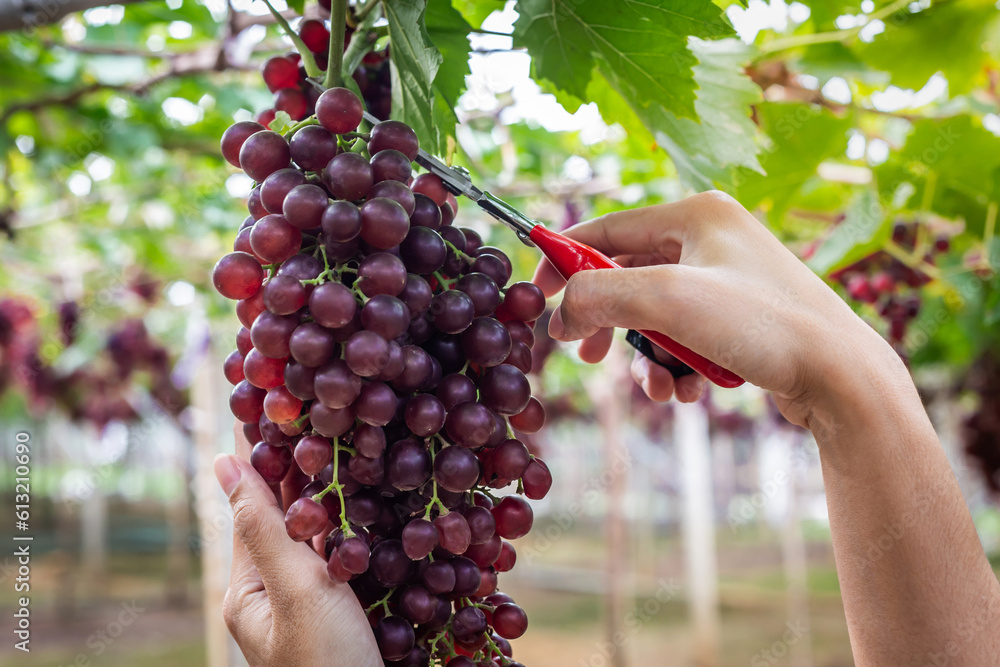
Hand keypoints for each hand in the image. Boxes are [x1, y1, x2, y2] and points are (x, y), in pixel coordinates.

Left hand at [215, 424, 379, 666]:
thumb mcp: (294, 587)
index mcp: (248, 589)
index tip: (278, 405)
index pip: (254, 506)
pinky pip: (349, 560)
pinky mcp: (348, 615)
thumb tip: (221, 460)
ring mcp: (314, 607)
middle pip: (288, 519)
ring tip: (356, 448)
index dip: (266, 457)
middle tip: (328, 418)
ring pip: (322, 537)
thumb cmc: (326, 660)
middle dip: (306, 473)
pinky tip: (383, 507)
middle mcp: (276, 595)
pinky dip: (362, 530)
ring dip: (338, 497)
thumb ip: (264, 523)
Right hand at [533, 191, 901, 426]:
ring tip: (653, 387)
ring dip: (644, 355)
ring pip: (655, 315)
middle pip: (629, 275)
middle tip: (584, 353)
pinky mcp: (742, 317)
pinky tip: (684, 393)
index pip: (607, 228)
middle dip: (606, 321)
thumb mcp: (668, 301)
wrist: (844, 379)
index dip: (564, 261)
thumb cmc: (765, 326)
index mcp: (697, 213)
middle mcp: (713, 238)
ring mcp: (730, 278)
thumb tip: (559, 313)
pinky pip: (685, 337)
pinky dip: (675, 366)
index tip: (538, 299)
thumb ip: (599, 295)